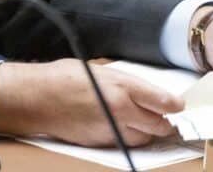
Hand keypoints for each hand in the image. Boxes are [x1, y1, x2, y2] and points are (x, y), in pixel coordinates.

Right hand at [0, 59, 181, 145]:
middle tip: (163, 115)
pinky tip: (118, 124)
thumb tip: (145, 93)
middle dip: (163, 121)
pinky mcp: (102, 142)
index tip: (176, 105)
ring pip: (144, 138)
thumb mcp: (99, 70)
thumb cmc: (63, 78)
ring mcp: (112, 130)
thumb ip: (124, 83)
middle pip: (160, 126)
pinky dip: (127, 136)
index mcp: (123, 87)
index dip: (174, 105)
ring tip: (139, 120)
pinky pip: (124, 142)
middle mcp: (122, 111)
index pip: (164, 102)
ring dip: (146, 131)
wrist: (36, 98)